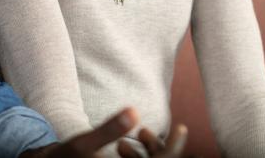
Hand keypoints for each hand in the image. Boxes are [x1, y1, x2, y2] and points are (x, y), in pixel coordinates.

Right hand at [21, 108, 187, 157]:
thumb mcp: (84, 143)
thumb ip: (108, 129)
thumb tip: (134, 111)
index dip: (173, 148)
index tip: (181, 128)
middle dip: (163, 148)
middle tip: (167, 129)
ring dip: (151, 152)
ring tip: (144, 134)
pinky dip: (142, 156)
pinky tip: (129, 145)